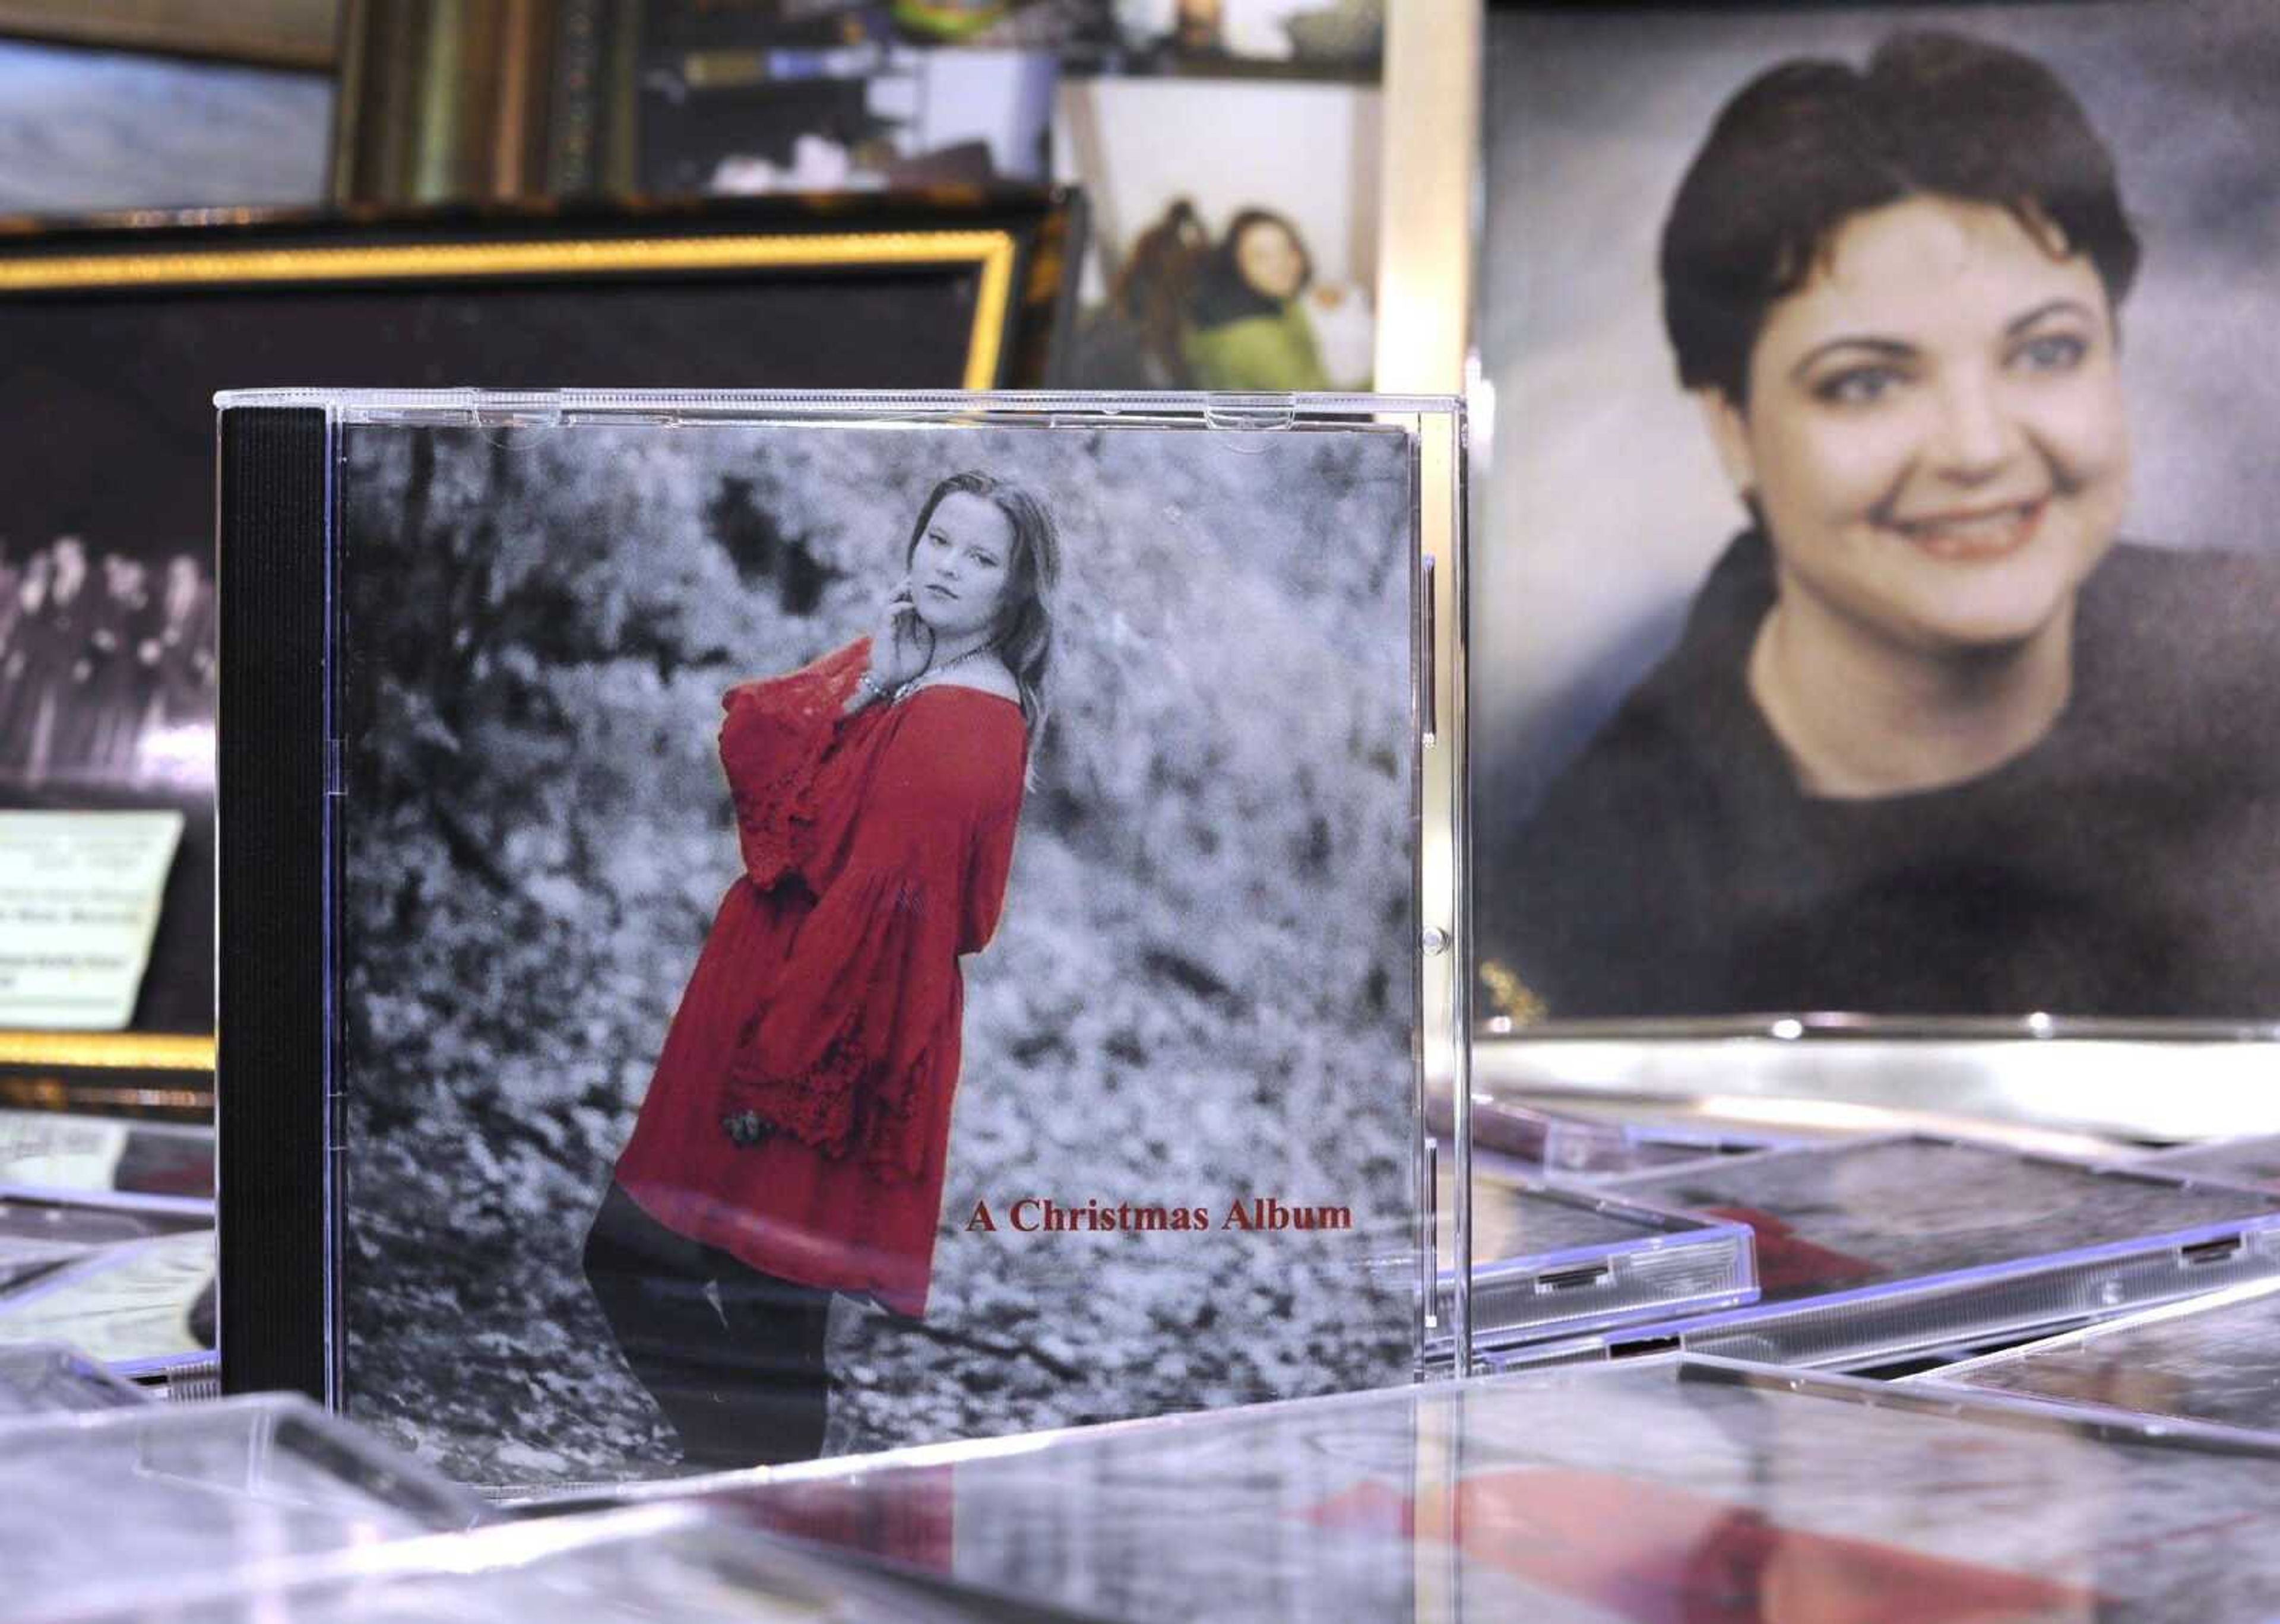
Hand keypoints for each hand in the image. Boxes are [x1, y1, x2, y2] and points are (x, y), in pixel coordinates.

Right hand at [849, 577, 931, 711]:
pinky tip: (910, 606)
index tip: (935, 583)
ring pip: (893, 598)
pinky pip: (889, 611)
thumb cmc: (908, 664)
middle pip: (901, 595)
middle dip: (911, 585)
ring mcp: (889, 623)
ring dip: (903, 590)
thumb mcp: (925, 644)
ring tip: (913, 583)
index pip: (912, 600)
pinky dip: (899, 606)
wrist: (892, 680)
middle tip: (924, 576)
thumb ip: (927, 629)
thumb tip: (934, 615)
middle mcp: (897, 619)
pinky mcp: (883, 629)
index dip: (921, 591)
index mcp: (906, 622)